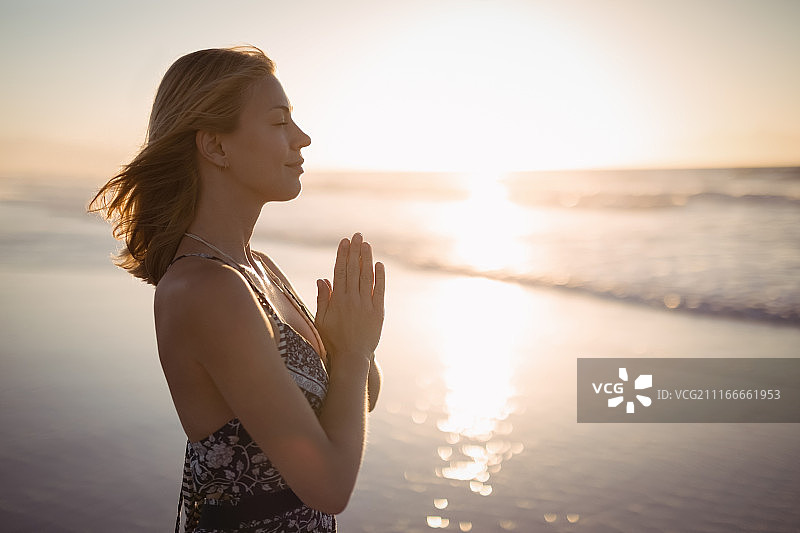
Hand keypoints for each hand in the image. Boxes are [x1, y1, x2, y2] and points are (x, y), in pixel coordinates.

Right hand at [315, 233, 384, 362]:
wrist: (351, 358)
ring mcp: (366, 305)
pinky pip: (379, 290)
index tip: (344, 241)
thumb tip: (322, 278)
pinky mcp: (378, 312)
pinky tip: (378, 264)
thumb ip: (323, 298)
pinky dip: (379, 276)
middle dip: (355, 251)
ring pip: (366, 276)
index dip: (342, 255)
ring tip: (366, 244)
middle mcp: (352, 299)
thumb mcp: (321, 320)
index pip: (340, 271)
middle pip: (353, 270)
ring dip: (366, 259)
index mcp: (337, 300)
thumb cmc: (332, 340)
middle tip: (357, 235)